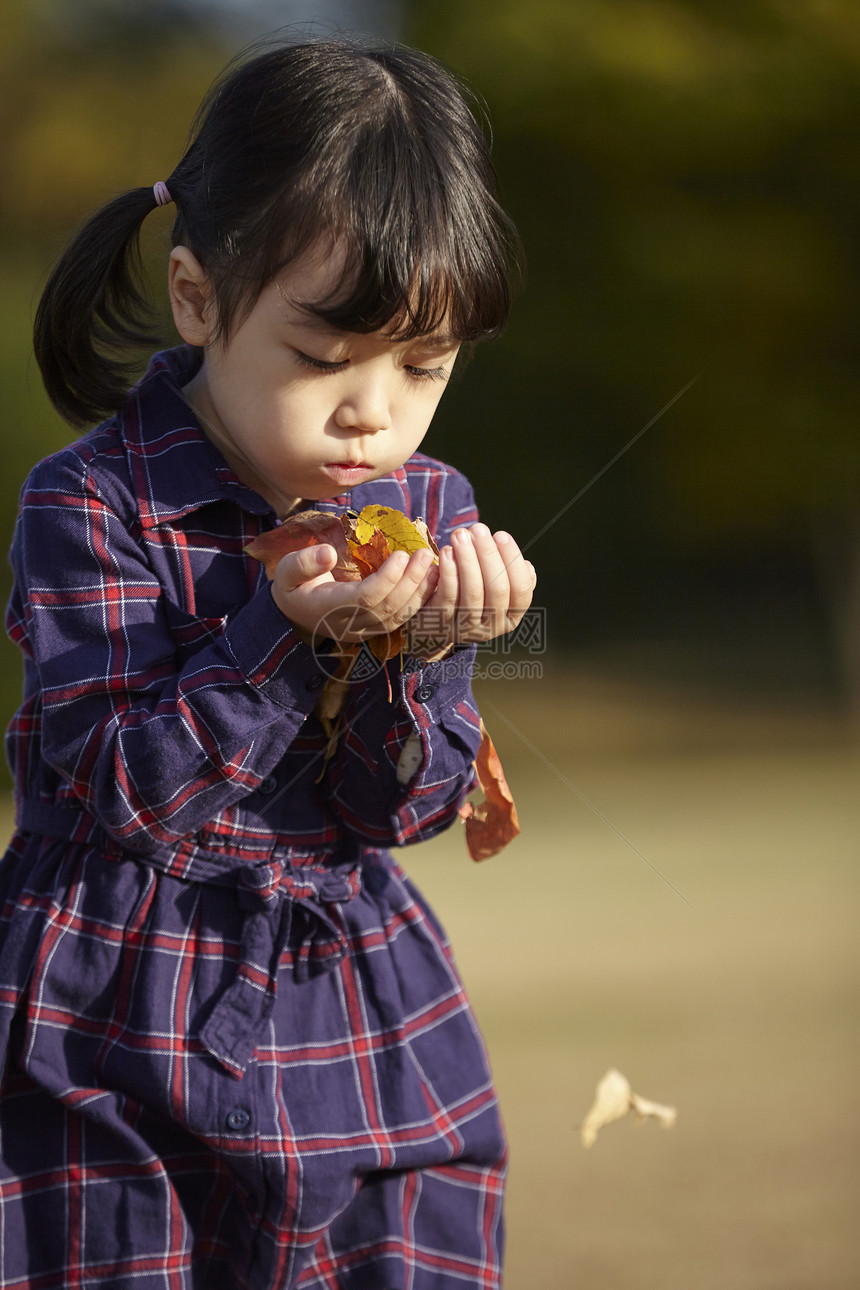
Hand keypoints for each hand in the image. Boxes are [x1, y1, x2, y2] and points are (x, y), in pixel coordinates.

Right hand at [271, 543, 436, 645]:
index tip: (400, 555)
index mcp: (329, 610)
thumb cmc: (293, 586)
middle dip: (410, 581)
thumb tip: (327, 553)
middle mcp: (351, 625)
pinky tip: (432, 580)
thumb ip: (303, 563)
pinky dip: (420, 601)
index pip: (365, 598)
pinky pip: (403, 619)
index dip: (386, 579)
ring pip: (399, 617)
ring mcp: (366, 630)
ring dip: (420, 592)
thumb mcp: (287, 572)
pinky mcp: (376, 629)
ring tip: (432, 564)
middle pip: (388, 608)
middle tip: (424, 553)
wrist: (295, 615)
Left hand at [406, 523, 536, 656]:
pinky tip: (446, 551)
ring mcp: (467, 629)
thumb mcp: (492, 589)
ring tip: (461, 535)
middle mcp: (492, 627)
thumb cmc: (468, 594)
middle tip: (478, 529)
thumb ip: (507, 577)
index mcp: (510, 617)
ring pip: (473, 593)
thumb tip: (526, 566)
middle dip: (489, 555)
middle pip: (498, 589)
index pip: (521, 589)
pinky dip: (449, 572)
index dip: (513, 560)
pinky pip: (449, 596)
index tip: (501, 534)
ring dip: (468, 559)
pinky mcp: (443, 624)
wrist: (432, 621)